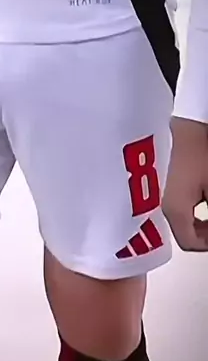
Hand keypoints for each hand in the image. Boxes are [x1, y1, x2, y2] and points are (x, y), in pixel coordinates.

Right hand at [162, 116, 207, 250]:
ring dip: (197, 216)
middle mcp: (158, 203)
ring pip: (179, 214)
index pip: (190, 242)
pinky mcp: (158, 175)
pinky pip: (174, 198)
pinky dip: (190, 202)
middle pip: (182, 230)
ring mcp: (157, 188)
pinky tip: (200, 192)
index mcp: (172, 210)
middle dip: (203, 230)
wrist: (186, 118)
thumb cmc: (198, 147)